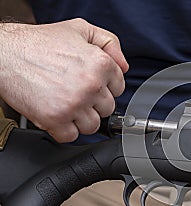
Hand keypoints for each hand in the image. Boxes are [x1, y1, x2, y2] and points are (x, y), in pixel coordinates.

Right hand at [0, 18, 128, 141]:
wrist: (5, 53)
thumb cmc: (39, 42)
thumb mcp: (80, 29)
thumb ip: (109, 43)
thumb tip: (124, 66)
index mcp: (100, 64)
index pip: (119, 88)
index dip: (104, 87)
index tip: (91, 85)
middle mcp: (90, 85)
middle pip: (107, 109)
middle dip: (93, 103)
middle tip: (76, 93)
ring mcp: (73, 104)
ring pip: (92, 126)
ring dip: (80, 119)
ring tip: (66, 104)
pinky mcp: (55, 119)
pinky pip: (71, 136)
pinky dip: (63, 130)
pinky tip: (56, 114)